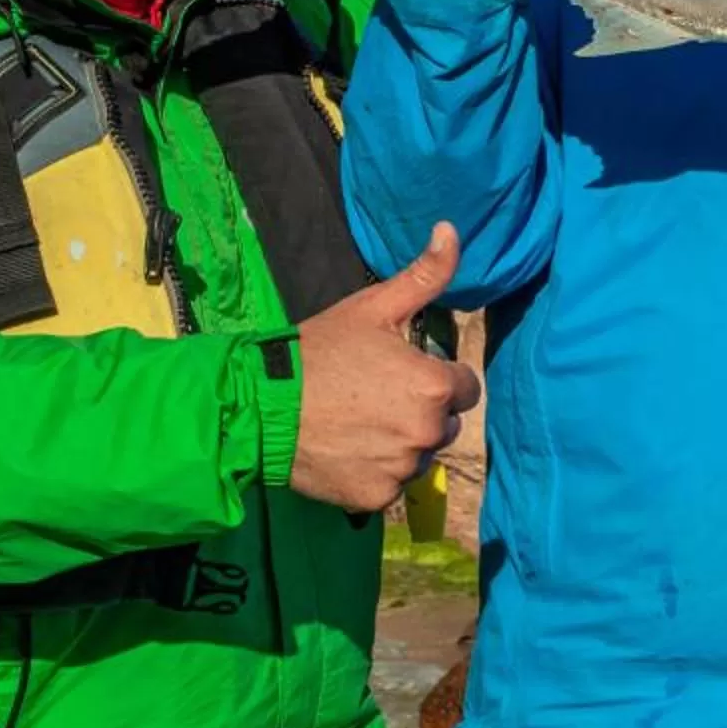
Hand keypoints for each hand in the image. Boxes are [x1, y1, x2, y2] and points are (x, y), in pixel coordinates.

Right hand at [289, 223, 483, 513]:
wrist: (261, 406)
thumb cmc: (320, 352)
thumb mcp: (373, 308)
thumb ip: (424, 275)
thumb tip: (452, 229)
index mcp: (435, 386)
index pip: (465, 388)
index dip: (438, 378)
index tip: (403, 373)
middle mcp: (426, 433)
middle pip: (444, 424)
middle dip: (421, 411)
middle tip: (376, 397)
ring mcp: (401, 469)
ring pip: (420, 456)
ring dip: (402, 444)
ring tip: (360, 423)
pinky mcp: (376, 498)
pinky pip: (392, 484)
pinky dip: (376, 472)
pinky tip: (348, 449)